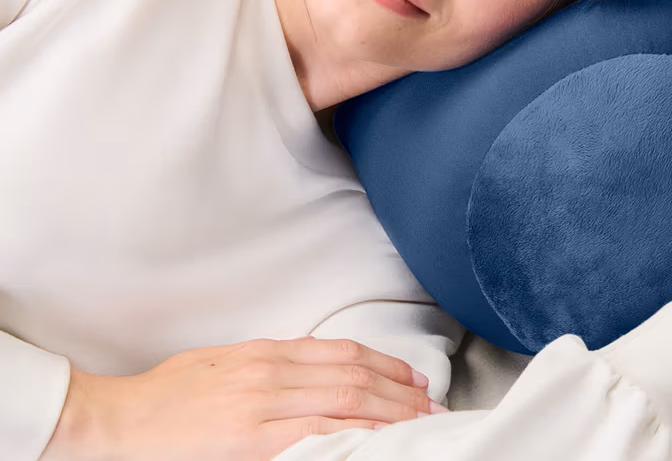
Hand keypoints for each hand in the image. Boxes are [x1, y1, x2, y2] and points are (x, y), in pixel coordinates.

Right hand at [41, 336, 444, 460]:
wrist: (118, 420)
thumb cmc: (167, 396)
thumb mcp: (224, 364)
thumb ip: (270, 366)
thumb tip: (312, 371)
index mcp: (266, 353)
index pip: (343, 353)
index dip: (386, 365)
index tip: (413, 380)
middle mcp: (271, 370)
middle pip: (354, 374)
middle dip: (399, 391)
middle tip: (431, 406)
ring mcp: (262, 403)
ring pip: (344, 400)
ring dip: (389, 412)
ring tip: (419, 423)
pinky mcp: (250, 438)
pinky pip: (316, 431)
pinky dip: (353, 433)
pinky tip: (376, 440)